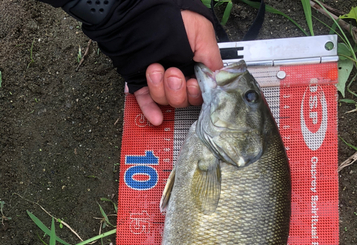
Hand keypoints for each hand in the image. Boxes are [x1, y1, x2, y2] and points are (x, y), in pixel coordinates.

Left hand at [134, 11, 222, 125]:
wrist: (136, 12)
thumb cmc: (170, 15)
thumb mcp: (201, 31)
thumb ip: (212, 58)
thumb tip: (219, 78)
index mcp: (194, 65)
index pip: (201, 91)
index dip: (198, 93)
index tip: (195, 85)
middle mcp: (177, 75)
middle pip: (184, 100)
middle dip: (179, 90)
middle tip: (174, 74)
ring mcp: (159, 81)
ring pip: (165, 100)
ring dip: (161, 89)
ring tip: (156, 69)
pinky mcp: (141, 82)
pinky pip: (146, 102)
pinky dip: (151, 111)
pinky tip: (156, 118)